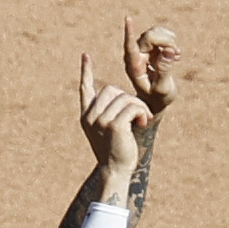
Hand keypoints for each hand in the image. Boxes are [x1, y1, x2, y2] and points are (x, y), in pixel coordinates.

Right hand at [79, 54, 152, 182]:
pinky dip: (142, 113)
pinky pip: (133, 107)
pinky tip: (142, 124)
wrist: (115, 171)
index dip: (86, 72)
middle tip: (139, 114)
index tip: (86, 56)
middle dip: (129, 98)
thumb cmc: (116, 152)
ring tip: (141, 121)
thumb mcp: (108, 131)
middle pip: (112, 89)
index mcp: (87, 115)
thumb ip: (107, 114)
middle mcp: (90, 116)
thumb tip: (118, 97)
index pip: (85, 88)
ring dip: (139, 107)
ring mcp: (100, 120)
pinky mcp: (114, 126)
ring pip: (125, 98)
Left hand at [122, 19, 180, 114]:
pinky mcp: (151, 48)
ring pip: (155, 32)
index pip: (130, 46)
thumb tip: (169, 50)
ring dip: (170, 40)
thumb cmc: (158, 98)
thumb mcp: (163, 88)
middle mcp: (136, 55)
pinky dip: (172, 41)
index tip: (128, 18)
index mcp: (134, 66)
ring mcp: (143, 50)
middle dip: (166, 41)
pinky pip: (161, 34)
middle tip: (178, 54)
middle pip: (149, 37)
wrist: (156, 101)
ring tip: (178, 55)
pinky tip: (177, 55)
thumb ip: (164, 70)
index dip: (130, 32)